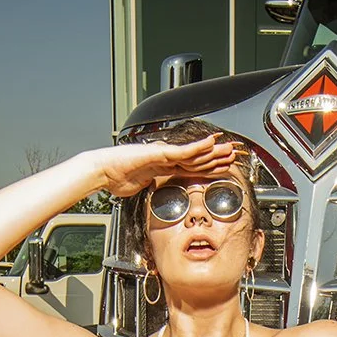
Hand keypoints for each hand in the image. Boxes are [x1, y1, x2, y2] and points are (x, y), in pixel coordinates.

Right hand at [90, 136, 240, 197]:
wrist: (103, 171)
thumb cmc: (116, 178)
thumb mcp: (141, 187)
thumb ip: (153, 187)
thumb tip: (156, 193)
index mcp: (163, 166)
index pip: (191, 168)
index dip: (207, 169)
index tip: (221, 170)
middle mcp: (166, 157)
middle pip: (197, 159)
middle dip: (216, 159)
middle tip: (233, 157)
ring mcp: (163, 153)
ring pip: (194, 153)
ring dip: (213, 152)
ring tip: (229, 150)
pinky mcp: (159, 152)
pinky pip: (183, 150)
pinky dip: (198, 147)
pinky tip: (211, 144)